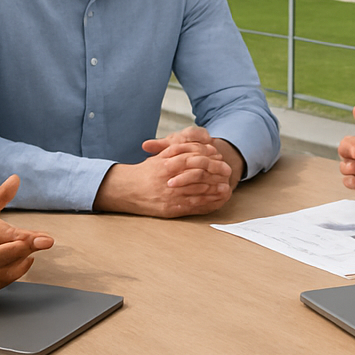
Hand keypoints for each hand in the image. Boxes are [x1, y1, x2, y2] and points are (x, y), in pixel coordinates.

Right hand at [94, 128, 234, 217]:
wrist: (126, 190)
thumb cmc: (144, 173)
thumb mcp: (159, 157)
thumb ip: (176, 150)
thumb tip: (197, 146)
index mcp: (167, 163)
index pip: (193, 157)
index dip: (208, 157)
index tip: (218, 156)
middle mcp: (170, 178)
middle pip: (199, 172)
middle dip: (215, 171)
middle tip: (227, 170)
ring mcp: (171, 194)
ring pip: (198, 189)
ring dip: (214, 187)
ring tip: (226, 185)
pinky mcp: (171, 208)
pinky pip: (193, 205)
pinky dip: (207, 201)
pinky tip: (215, 199)